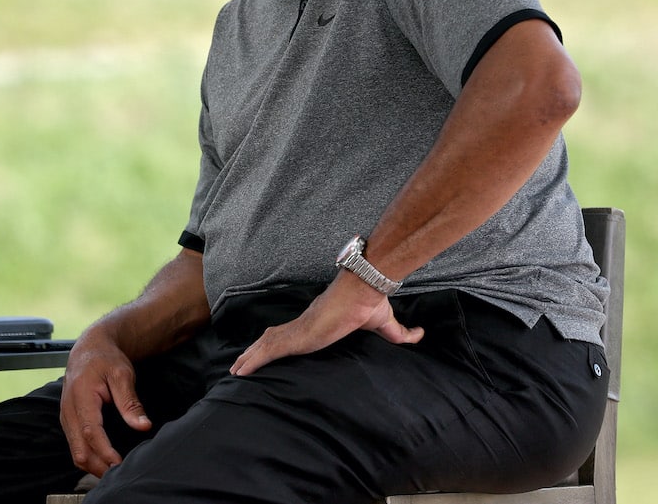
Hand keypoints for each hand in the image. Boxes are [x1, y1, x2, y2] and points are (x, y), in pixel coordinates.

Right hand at [59, 330, 152, 476]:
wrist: (89, 348)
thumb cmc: (106, 359)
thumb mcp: (122, 374)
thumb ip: (130, 402)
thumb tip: (143, 426)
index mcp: (81, 396)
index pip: (91, 432)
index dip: (105, 452)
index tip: (119, 464)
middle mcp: (69, 409)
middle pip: (79, 449)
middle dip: (98, 466)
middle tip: (120, 475)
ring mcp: (66, 416)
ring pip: (75, 451)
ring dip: (93, 465)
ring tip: (114, 472)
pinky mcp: (69, 420)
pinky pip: (75, 445)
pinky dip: (88, 456)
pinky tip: (104, 461)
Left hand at [229, 273, 423, 376]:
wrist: (364, 288)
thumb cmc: (370, 302)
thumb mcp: (387, 325)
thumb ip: (401, 333)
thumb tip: (421, 335)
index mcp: (320, 322)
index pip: (295, 334)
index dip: (282, 342)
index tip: (274, 350)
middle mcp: (305, 324)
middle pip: (275, 339)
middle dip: (258, 351)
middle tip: (243, 364)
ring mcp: (299, 329)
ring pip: (266, 345)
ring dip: (250, 357)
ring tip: (236, 370)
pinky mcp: (297, 335)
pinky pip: (268, 349)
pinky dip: (253, 359)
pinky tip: (241, 369)